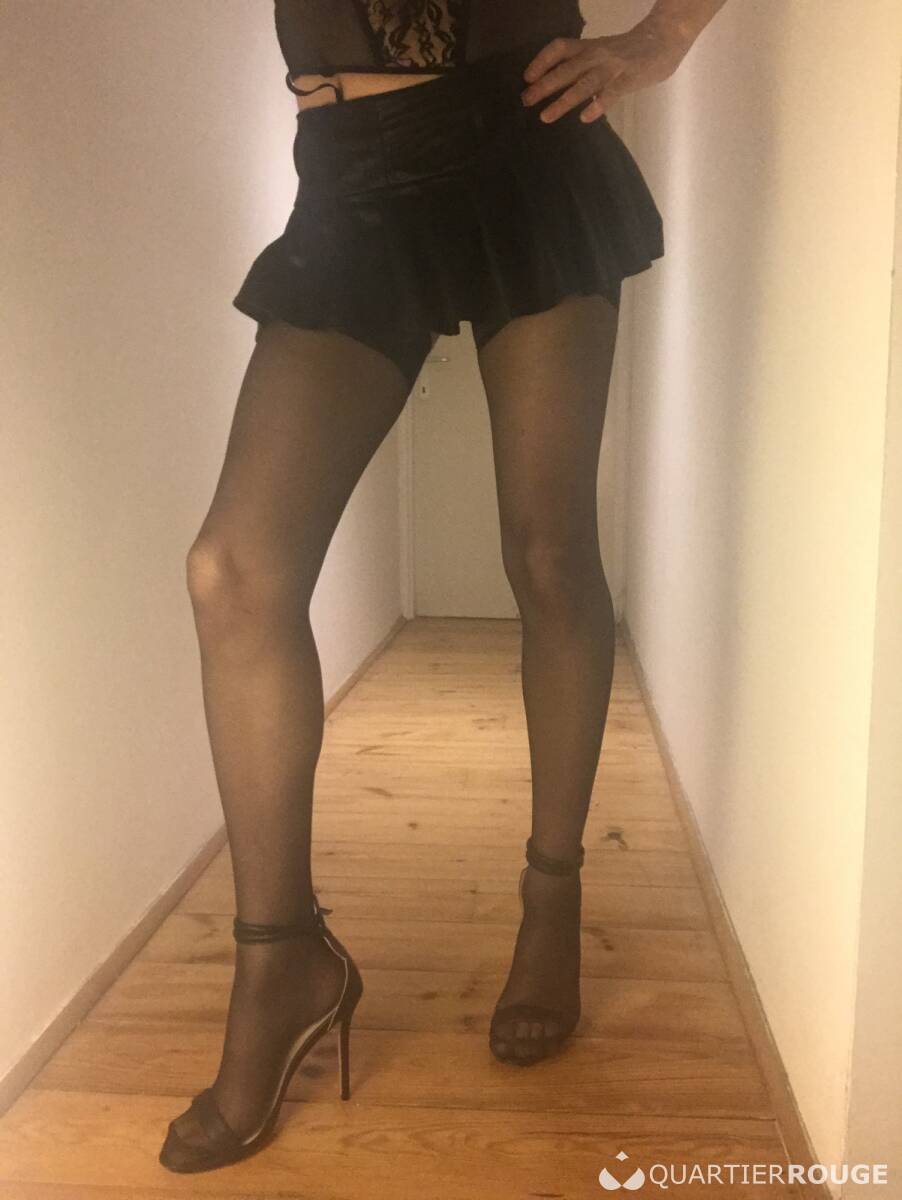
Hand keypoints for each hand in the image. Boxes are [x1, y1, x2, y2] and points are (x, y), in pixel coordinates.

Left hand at [521, 24, 689, 124]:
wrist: (664, 38)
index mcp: (590, 46)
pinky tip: (586, 118)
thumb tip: (559, 87)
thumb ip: (583, 67)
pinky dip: (598, 104)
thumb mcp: (602, 53)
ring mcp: (613, 66)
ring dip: (563, 100)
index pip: (560, 48)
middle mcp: (597, 54)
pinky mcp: (630, 78)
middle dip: (544, 85)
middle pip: (566, 69)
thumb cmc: (629, 51)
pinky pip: (612, 92)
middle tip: (526, 101)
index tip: (527, 77)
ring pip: (584, 83)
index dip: (542, 61)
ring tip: (545, 116)